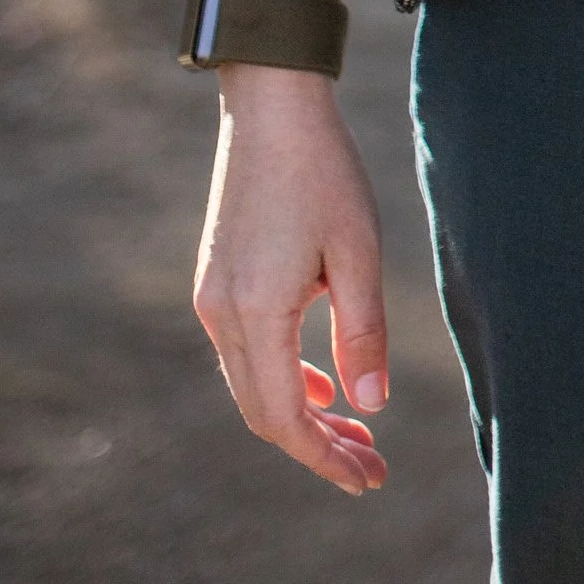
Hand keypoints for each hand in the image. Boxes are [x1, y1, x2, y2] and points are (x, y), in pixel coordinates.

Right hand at [192, 0, 388, 495]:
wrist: (271, 104)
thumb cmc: (323, 171)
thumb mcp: (358, 251)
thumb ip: (363, 331)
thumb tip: (372, 406)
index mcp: (256, 312)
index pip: (286, 417)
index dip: (325, 457)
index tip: (369, 479)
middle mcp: (222, 314)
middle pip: (263, 412)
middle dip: (317, 446)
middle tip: (370, 467)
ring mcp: (212, 297)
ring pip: (251, 385)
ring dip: (301, 413)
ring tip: (355, 433)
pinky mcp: (216, 280)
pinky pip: (245, 353)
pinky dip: (283, 378)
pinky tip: (320, 383)